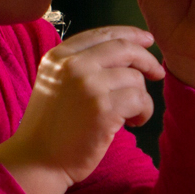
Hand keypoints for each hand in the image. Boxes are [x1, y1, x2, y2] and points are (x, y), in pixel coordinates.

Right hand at [0, 26, 164, 193]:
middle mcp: (72, 65)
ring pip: (135, 78)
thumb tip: (126, 55)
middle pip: (124, 49)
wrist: (37, 159)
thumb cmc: (49, 127)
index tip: (147, 41)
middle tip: (157, 73)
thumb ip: (79, 65)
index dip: (130, 34)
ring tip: (130, 115)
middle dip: (146, 59)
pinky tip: (133, 123)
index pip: (102, 33)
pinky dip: (144, 112)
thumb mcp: (54, 83)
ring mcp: (88, 85)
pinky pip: (140, 100)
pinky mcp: (103, 109)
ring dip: (141, 97)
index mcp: (58, 56)